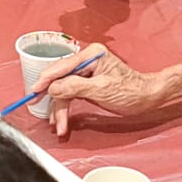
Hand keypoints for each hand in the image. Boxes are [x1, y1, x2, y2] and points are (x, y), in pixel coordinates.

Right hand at [36, 44, 166, 135]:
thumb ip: (75, 86)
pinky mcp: (87, 84)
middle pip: (61, 80)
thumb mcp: (102, 89)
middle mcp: (87, 61)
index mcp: (91, 55)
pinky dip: (66, 108)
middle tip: (51, 119)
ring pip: (64, 90)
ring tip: (59, 126)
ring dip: (60, 109)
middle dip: (56, 102)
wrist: (147, 98)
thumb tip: (53, 88)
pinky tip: (62, 120)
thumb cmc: (132, 91)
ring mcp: (87, 73)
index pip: (62, 66)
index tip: (34, 91)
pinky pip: (70, 94)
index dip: (46, 80)